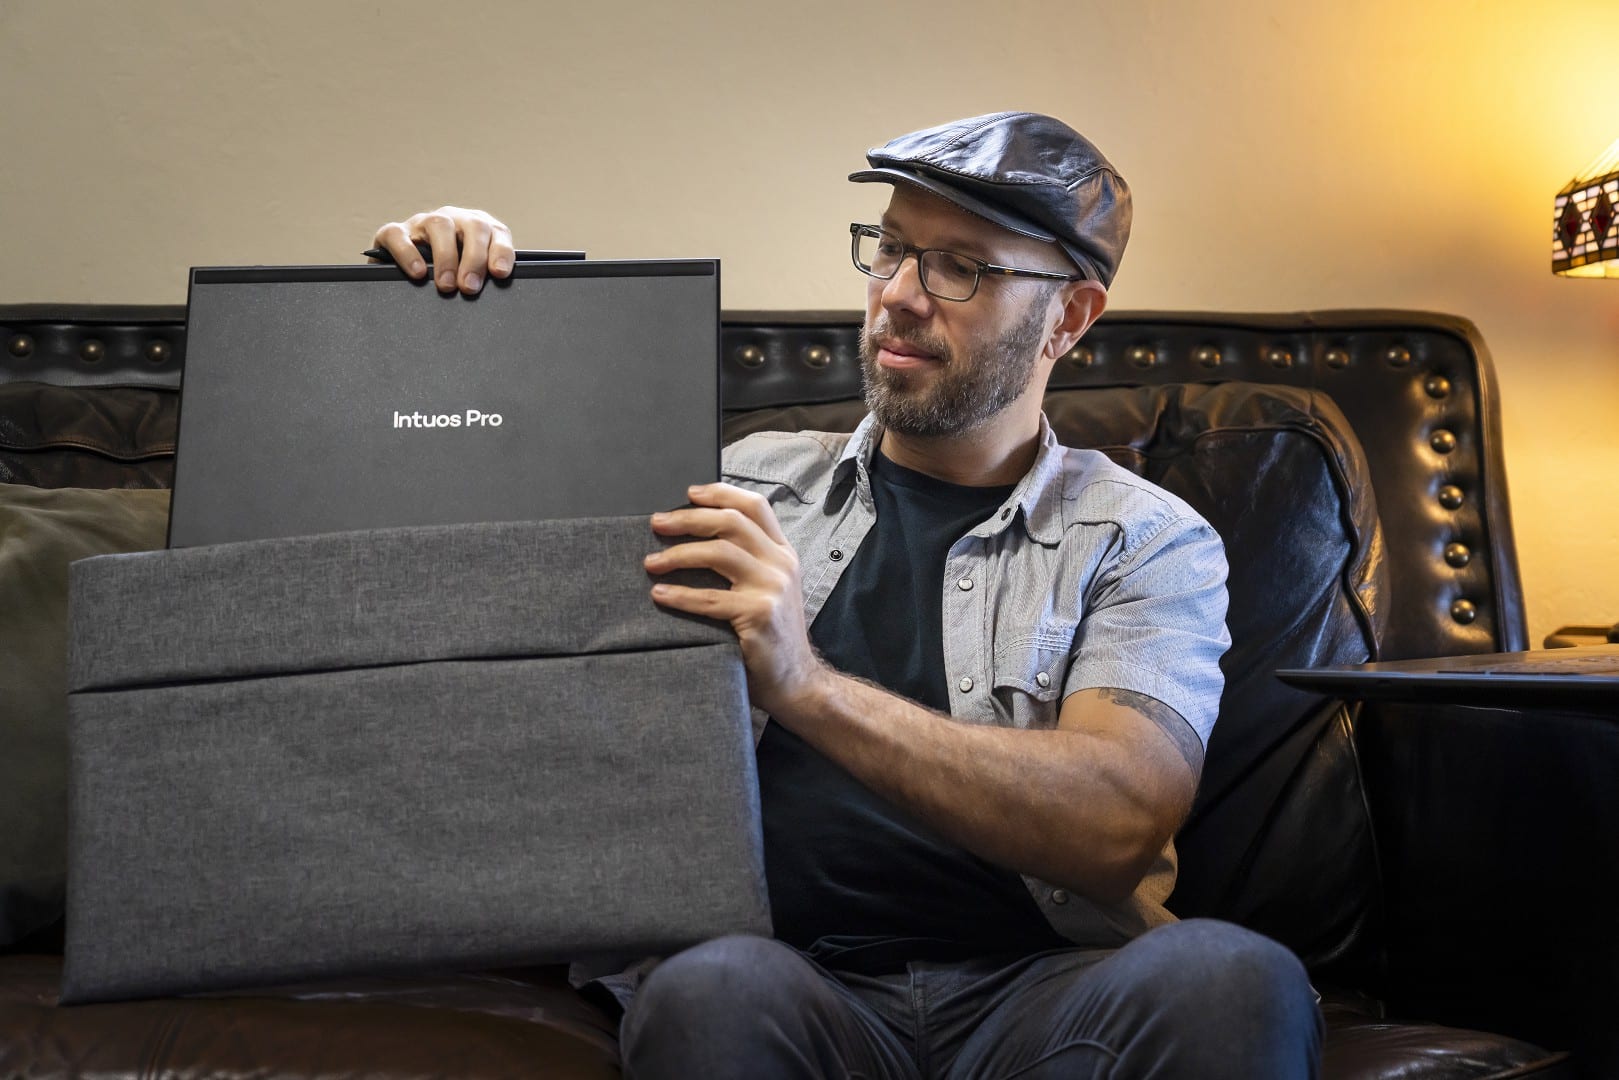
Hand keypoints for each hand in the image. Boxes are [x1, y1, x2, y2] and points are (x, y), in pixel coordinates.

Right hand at [370, 206, 514, 295]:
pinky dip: (408, 253)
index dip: (501, 251)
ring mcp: (423, 223)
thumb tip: (495, 291)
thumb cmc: (448, 278)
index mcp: (477, 229)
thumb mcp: (469, 276)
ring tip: (446, 285)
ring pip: (439, 224)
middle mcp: (453, 220)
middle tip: (469, 287)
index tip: (499, 273)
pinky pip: (398, 234)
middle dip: (474, 258)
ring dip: (446, 256)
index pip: (497, 232)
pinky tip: (418, 273)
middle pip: (473, 226)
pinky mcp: (394, 233)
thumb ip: (484, 278)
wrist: (401, 274)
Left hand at [644, 483, 827, 717]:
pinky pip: (711, 599)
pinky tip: (659, 595)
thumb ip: (748, 563)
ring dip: (678, 554)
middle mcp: (781, 565)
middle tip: (657, 523)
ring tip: (651, 562)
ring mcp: (772, 588)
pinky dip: (680, 596)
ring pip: (719, 552)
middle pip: (731, 522)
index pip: (755, 506)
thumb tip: (696, 539)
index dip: (720, 493)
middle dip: (689, 519)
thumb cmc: (771, 637)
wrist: (796, 682)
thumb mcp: (769, 590)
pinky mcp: (759, 615)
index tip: (689, 494)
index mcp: (783, 554)